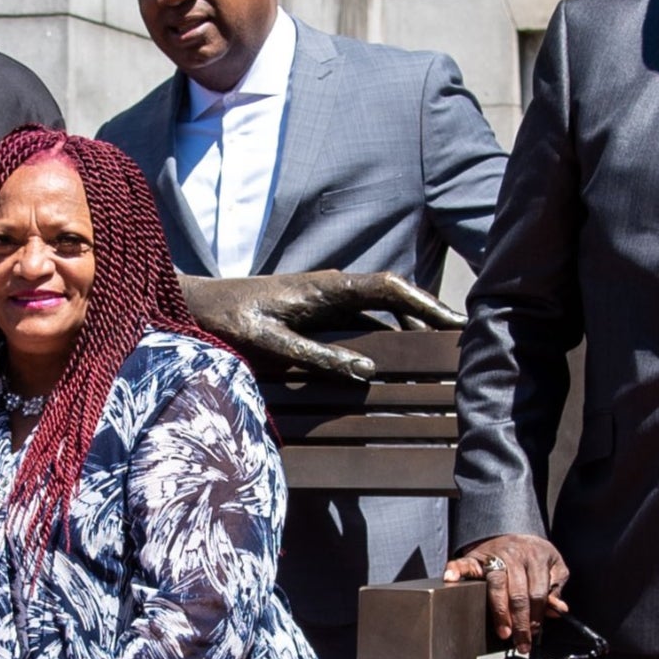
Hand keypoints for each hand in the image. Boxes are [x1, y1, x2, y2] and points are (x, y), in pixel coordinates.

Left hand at [179, 270, 459, 382]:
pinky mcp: (318, 313)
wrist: (197, 304)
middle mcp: (332, 288)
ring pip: (381, 309)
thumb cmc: (228, 320)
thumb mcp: (270, 342)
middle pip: (394, 296)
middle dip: (429, 314)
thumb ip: (316, 356)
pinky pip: (363, 320)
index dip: (425, 303)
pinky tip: (399, 355)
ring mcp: (327, 299)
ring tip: (439, 350)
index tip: (454, 322)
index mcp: (326, 287)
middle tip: (460, 342)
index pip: (389, 287)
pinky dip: (387, 333)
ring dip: (410, 324)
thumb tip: (366, 372)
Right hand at [445, 532, 568, 647]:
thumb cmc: (533, 554)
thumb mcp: (553, 567)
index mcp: (536, 557)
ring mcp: (493, 556)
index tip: (535, 632)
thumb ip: (555, 589)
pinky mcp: (475, 557)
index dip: (537, 615)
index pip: (538, 592)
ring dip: (500, 612)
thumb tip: (559, 610)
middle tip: (521, 642)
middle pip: (518, 594)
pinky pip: (463, 563)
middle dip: (521, 622)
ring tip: (504, 632)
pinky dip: (456, 571)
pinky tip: (451, 580)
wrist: (511, 531)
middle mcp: (514, 556)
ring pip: (496, 587)